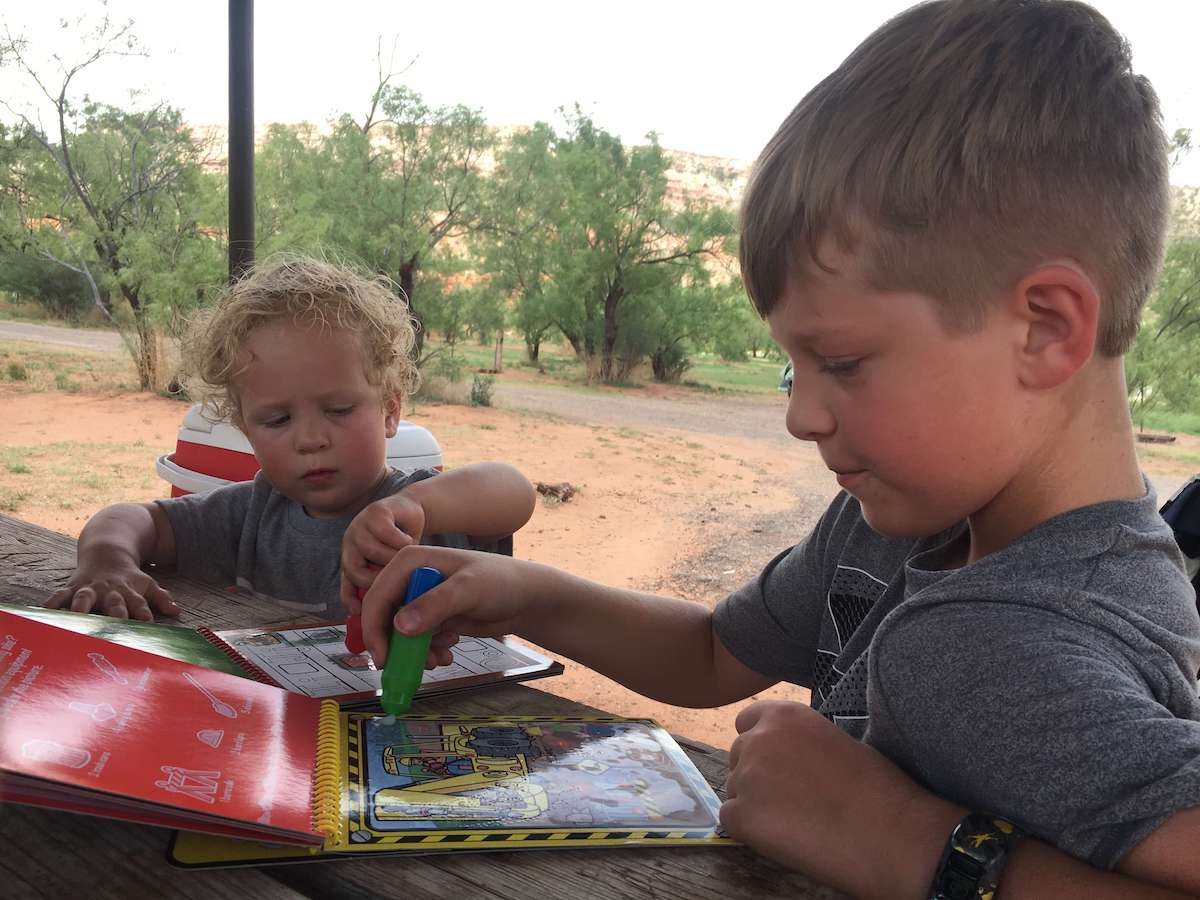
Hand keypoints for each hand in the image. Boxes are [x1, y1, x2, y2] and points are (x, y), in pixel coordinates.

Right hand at [45, 562, 178, 621]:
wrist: (107, 552)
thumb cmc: (128, 576)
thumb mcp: (147, 584)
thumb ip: (161, 598)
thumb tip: (177, 611)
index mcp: (129, 592)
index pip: (139, 604)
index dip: (143, 613)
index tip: (146, 625)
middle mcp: (110, 591)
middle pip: (114, 604)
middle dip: (114, 615)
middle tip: (114, 629)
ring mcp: (90, 589)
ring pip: (85, 598)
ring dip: (80, 608)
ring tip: (76, 620)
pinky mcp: (72, 587)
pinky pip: (59, 596)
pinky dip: (51, 604)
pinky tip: (42, 614)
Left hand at [340, 493, 425, 610]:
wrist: (410, 511)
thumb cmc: (401, 542)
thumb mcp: (392, 567)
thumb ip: (384, 584)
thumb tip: (385, 612)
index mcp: (352, 559)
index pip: (345, 584)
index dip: (350, 598)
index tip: (361, 611)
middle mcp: (351, 544)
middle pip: (354, 570)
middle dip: (378, 577)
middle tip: (398, 576)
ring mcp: (360, 526)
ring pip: (371, 551)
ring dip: (393, 556)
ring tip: (407, 555)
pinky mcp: (375, 511)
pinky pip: (384, 532)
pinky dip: (399, 540)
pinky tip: (409, 540)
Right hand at [359, 544, 539, 667]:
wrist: (525, 598)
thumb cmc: (501, 582)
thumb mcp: (467, 590)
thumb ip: (435, 605)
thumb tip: (400, 626)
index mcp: (410, 561)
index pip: (377, 596)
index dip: (374, 629)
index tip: (384, 658)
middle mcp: (410, 579)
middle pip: (384, 618)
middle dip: (397, 645)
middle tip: (410, 668)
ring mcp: (421, 600)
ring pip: (399, 634)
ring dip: (414, 653)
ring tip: (439, 658)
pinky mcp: (432, 618)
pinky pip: (416, 641)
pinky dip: (426, 653)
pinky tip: (446, 654)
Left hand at [722, 700, 960, 899]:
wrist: (889, 831)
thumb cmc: (875, 786)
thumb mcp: (832, 739)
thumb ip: (798, 741)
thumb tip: (784, 759)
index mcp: (784, 714)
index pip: (746, 721)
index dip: (759, 744)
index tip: (777, 765)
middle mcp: (758, 738)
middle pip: (737, 756)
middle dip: (757, 776)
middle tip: (791, 800)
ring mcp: (746, 775)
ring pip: (735, 789)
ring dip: (755, 804)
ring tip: (797, 821)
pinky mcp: (741, 815)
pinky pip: (731, 819)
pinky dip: (751, 831)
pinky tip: (785, 837)